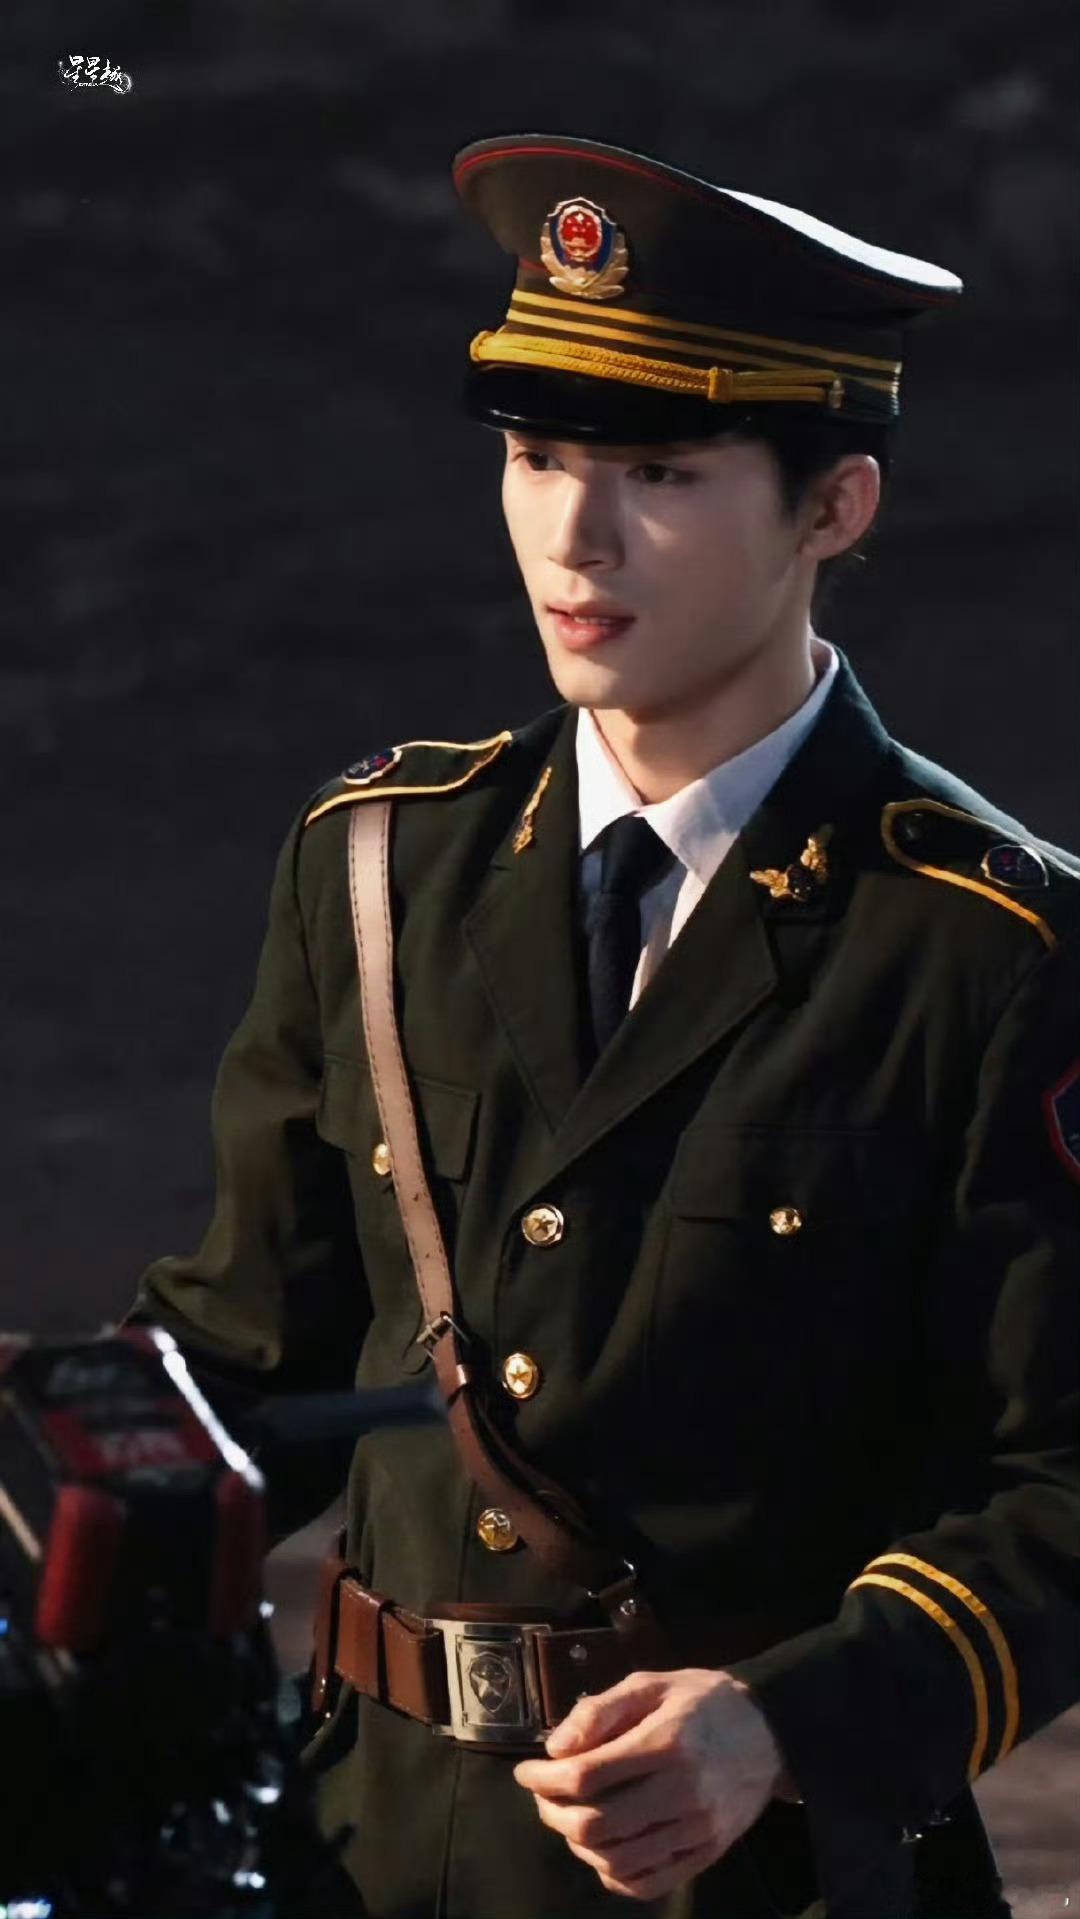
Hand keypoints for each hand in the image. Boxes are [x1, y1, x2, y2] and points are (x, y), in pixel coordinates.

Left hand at [512, 1668, 789, 1901]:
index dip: (544, 1778)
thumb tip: (555, 1748)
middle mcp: (683, 1792)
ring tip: (570, 1820)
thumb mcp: (651, 1685)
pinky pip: (649, 1882)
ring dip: (578, 1845)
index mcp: (666, 1742)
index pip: (587, 1774)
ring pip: (617, 1859)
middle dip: (554, 1814)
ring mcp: (697, 1829)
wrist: (769, 1731)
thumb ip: (600, 1710)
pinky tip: (603, 1850)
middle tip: (543, 1797)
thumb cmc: (701, 1701)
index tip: (527, 1771)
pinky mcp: (707, 1853)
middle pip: (597, 1824)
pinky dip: (614, 1874)